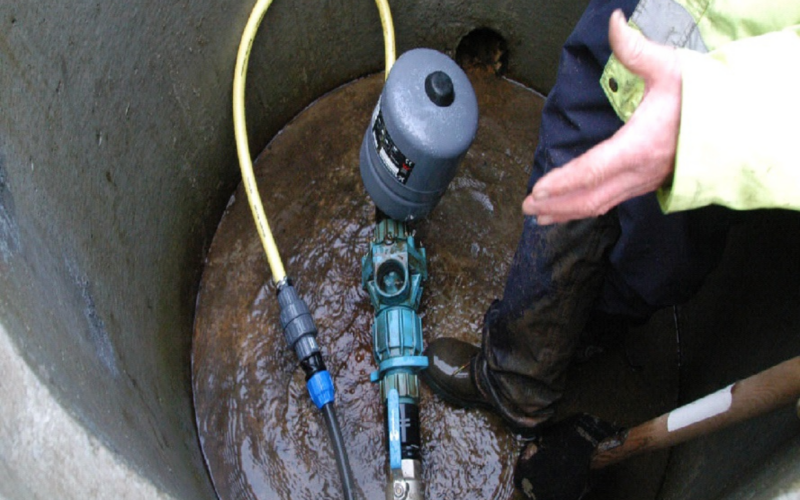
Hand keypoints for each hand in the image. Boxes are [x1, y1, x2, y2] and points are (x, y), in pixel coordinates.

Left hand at [523, 9, 681, 224]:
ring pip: (600, 203)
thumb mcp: (670, 67)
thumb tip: (614, 22)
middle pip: (591, 195)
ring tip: (540, 217)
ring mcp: (644, 181)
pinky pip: (611, 201)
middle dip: (556, 204)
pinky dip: (586, 208)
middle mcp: (640, 170)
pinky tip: (570, 210)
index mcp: (640, 145)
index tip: (538, 190)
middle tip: (527, 207)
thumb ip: (636, 49)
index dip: (563, 182)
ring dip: (568, 211)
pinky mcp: (646, 184)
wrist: (738, 122)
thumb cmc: (702, 95)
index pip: (593, 169)